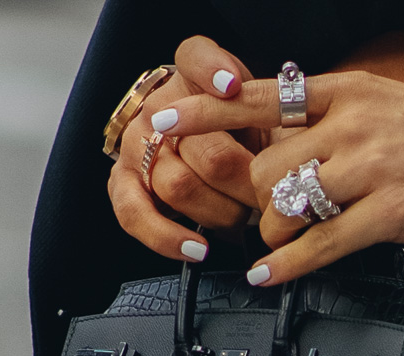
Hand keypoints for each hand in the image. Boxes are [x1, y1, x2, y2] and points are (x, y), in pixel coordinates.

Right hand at [107, 36, 260, 261]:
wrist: (191, 148)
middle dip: (247, 185)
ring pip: (180, 188)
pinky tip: (198, 249)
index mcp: (191, 77)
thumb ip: (275, 110)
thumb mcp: (261, 110)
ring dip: (220, 214)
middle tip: (270, 200)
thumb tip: (282, 144)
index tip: (233, 88)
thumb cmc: (235, 133)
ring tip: (242, 219)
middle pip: (209, 151)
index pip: (196, 58)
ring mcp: (135, 147)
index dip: (213, 72)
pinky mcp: (121, 184)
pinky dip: (169, 239)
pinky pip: (135, 216)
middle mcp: (157, 109)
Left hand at [150, 66, 403, 282]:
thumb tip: (281, 141)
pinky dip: (286, 267)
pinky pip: (319, 245)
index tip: (160, 119)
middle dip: (251, 204)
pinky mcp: (392, 212)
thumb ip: (330, 119)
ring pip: (284, 208)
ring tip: (281, 245)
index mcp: (345, 92)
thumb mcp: (384, 104)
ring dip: (272, 235)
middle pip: (261, 169)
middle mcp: (351, 124)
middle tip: (260, 220)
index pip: (256, 96)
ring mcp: (371, 168)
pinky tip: (269, 277)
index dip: (201, 109)